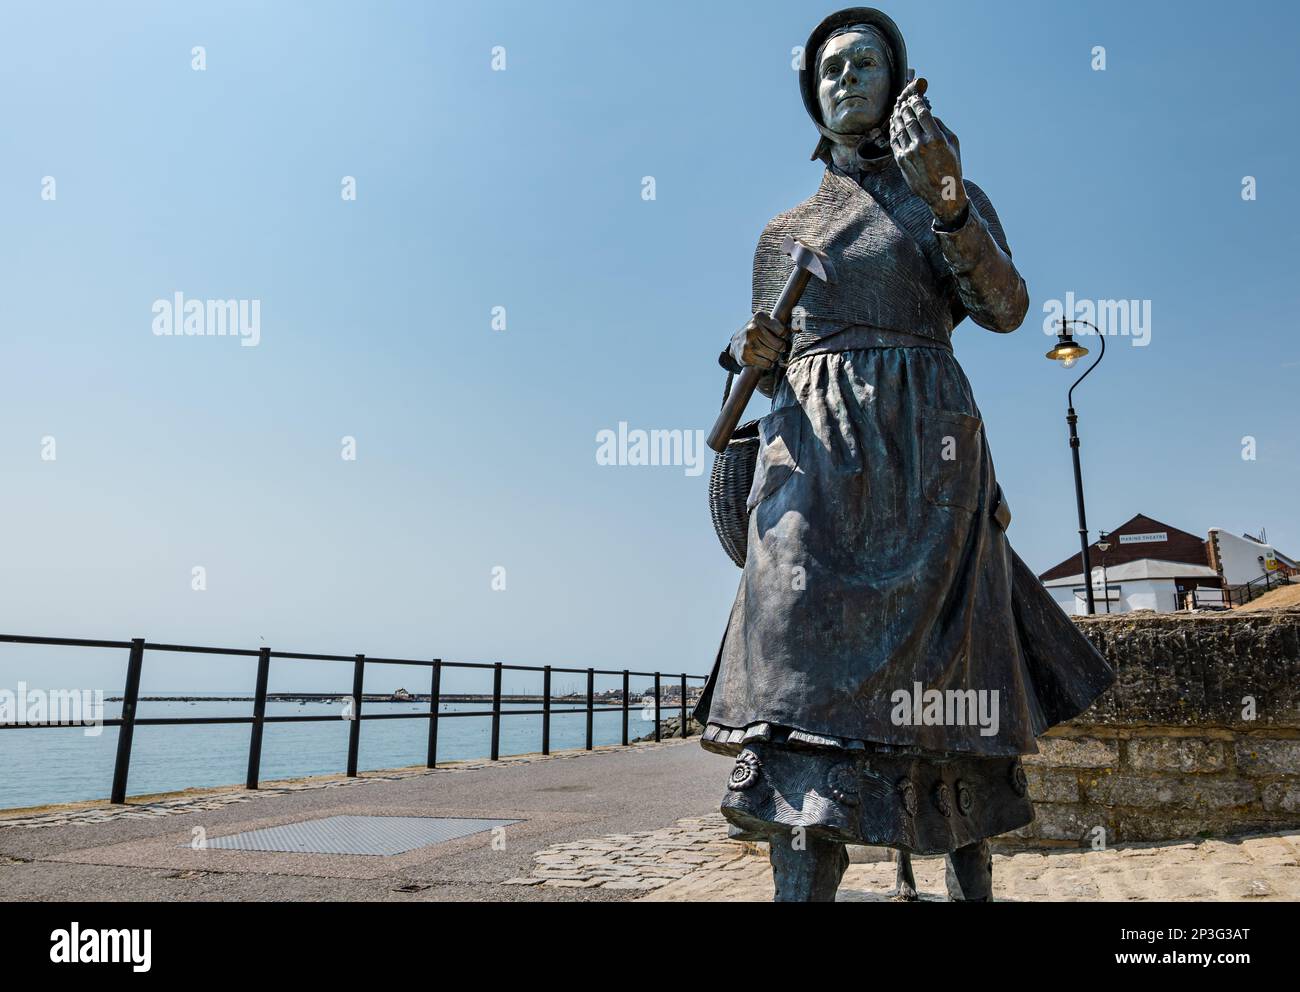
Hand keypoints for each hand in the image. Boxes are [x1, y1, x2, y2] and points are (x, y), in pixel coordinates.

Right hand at [729, 313, 787, 370]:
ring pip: (774, 356)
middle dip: (780, 348)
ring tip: (768, 352)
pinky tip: (764, 358)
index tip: (780, 336)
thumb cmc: (757, 332)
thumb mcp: (767, 321)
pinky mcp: (745, 356)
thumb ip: (782, 324)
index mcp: (759, 317)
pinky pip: (767, 364)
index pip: (782, 331)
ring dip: (774, 356)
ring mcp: (748, 343)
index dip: (783, 336)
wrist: (736, 342)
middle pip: (779, 345)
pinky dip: (768, 363)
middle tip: (775, 347)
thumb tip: (798, 328)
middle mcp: (752, 329)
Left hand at [889, 78, 967, 226]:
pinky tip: (895, 122)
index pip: (921, 112)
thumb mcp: (953, 143)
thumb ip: (940, 126)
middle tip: (904, 98)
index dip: (916, 101)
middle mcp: (921, 144)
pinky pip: (894, 140)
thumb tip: (928, 114)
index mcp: (936, 138)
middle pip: (908, 117)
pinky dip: (894, 128)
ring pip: (899, 127)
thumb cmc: (951, 166)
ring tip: (898, 107)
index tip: (915, 96)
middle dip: (905, 105)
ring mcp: (909, 153)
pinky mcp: (901, 161)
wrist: (942, 193)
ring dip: (897, 115)